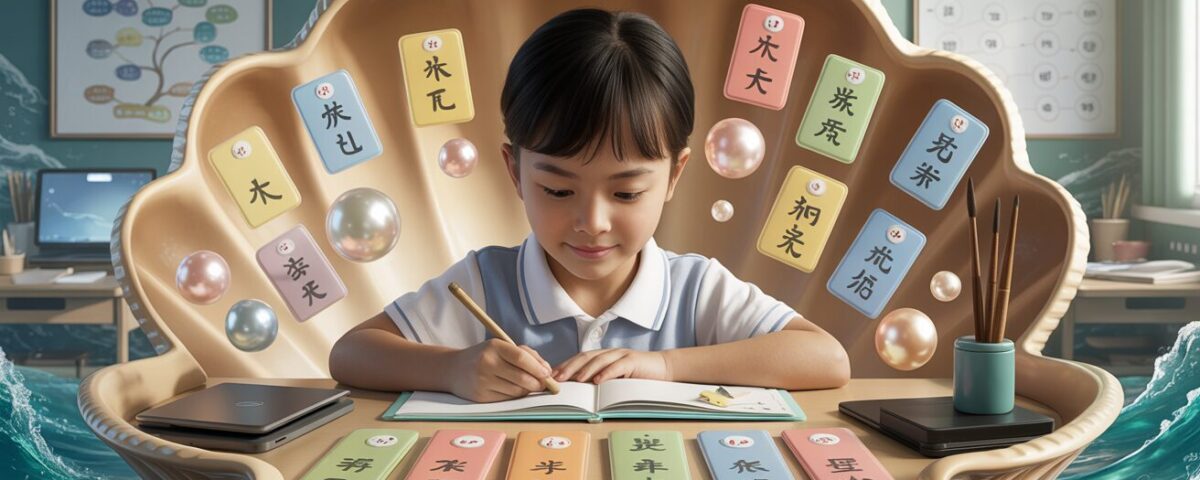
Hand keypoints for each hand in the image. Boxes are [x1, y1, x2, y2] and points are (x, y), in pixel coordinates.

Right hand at [448, 339, 552, 401]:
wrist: (454, 369)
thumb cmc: (485, 356)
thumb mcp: (501, 347)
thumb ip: (526, 354)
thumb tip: (547, 370)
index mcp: (494, 347)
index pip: (521, 358)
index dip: (538, 367)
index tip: (547, 373)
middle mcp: (486, 363)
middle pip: (521, 378)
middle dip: (538, 383)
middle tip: (544, 384)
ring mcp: (482, 381)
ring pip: (516, 391)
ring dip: (527, 390)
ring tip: (528, 385)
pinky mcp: (481, 397)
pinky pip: (507, 399)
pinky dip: (515, 396)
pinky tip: (513, 389)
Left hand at [553, 348, 669, 383]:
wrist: (663, 367)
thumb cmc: (637, 375)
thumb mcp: (615, 378)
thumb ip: (600, 379)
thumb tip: (579, 388)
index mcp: (603, 356)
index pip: (580, 359)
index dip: (566, 365)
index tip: (552, 376)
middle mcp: (609, 353)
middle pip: (585, 357)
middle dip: (570, 367)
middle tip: (557, 378)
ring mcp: (621, 355)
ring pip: (599, 360)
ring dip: (586, 370)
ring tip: (575, 379)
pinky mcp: (633, 361)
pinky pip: (617, 366)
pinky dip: (607, 373)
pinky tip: (598, 380)